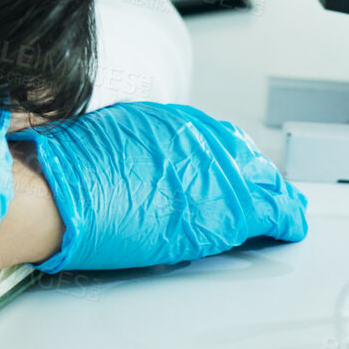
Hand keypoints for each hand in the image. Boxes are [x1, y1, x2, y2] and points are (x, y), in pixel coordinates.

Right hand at [7, 102, 308, 272]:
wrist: (58, 192)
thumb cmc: (66, 171)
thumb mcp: (104, 139)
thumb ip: (136, 147)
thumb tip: (136, 160)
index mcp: (169, 120)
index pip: (215, 139)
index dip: (225, 160)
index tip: (229, 171)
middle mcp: (198, 138)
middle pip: (243, 157)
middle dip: (254, 176)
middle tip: (263, 193)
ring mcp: (213, 171)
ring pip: (262, 181)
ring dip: (271, 196)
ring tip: (283, 211)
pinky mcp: (224, 209)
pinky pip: (272, 211)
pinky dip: (284, 220)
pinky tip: (290, 227)